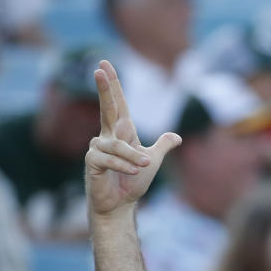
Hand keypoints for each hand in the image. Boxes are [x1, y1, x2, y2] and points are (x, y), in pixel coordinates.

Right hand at [84, 60, 181, 217]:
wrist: (121, 204)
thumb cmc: (133, 182)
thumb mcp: (152, 160)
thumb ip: (162, 146)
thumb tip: (177, 136)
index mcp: (121, 132)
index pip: (118, 105)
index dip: (113, 86)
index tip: (105, 65)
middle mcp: (106, 136)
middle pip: (108, 108)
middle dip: (104, 89)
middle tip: (99, 69)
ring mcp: (97, 148)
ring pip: (118, 145)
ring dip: (133, 157)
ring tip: (142, 167)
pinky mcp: (92, 161)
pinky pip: (110, 158)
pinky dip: (125, 165)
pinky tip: (133, 171)